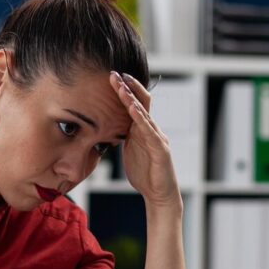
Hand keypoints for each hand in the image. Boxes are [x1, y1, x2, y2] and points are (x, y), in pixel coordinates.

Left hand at [110, 71, 181, 210]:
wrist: (159, 195)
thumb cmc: (145, 175)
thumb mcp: (129, 151)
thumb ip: (123, 137)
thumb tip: (107, 128)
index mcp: (142, 130)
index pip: (134, 104)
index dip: (124, 90)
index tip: (112, 77)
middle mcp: (152, 130)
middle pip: (141, 102)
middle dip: (128, 87)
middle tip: (114, 74)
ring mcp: (157, 138)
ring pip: (144, 114)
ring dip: (132, 99)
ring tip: (121, 86)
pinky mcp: (161, 150)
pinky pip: (150, 131)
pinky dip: (141, 119)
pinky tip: (133, 109)